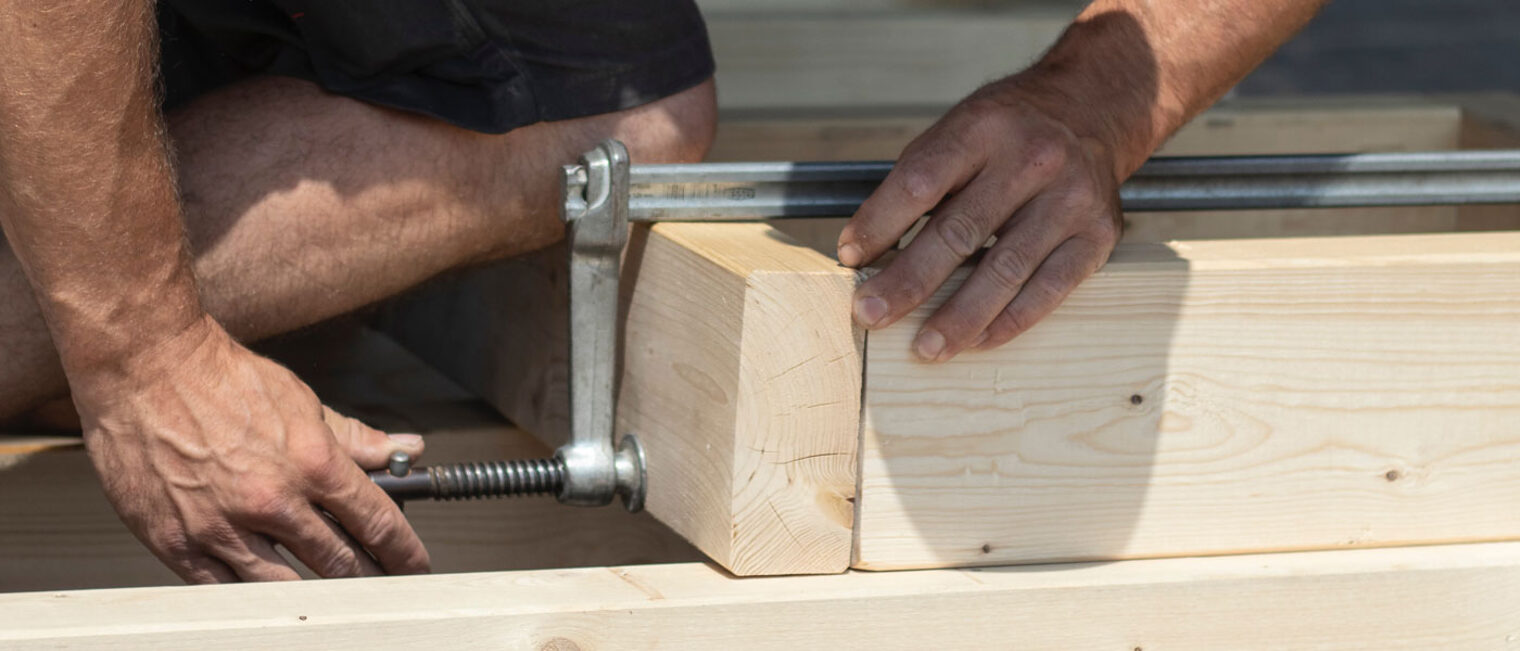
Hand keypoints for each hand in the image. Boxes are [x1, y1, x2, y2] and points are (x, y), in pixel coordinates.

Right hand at [74, 318, 430, 582]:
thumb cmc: (221, 379)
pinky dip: (252, 595)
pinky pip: (225, 590)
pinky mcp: (178, 542)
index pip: (377, 522)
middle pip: (339, 563)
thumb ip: (354, 439)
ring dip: (317, 595)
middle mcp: (271, 500)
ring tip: (332, 595)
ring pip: (286, 588)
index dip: (404, 551)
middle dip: (367, 578)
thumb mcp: (302, 402)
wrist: (144, 367)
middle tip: (378, 583)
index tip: (414, 564)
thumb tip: (405, 451)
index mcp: (311, 463)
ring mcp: (222, 527)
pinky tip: (268, 591)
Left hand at [837, 79, 1123, 360]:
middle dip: (908, 280)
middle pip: (959, 231)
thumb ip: (918, 182)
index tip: (848, 258)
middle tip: (870, 314)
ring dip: (960, 316)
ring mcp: (1069, 200)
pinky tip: (978, 341)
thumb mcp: (960, 128)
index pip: (921, 182)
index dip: (879, 223)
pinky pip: (1049, 289)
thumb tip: (866, 251)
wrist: (1093, 108)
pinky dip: (1010, 320)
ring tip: (926, 347)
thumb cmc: (1009, 129)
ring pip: (1005, 269)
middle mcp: (1031, 160)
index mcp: (984, 127)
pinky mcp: (1096, 236)